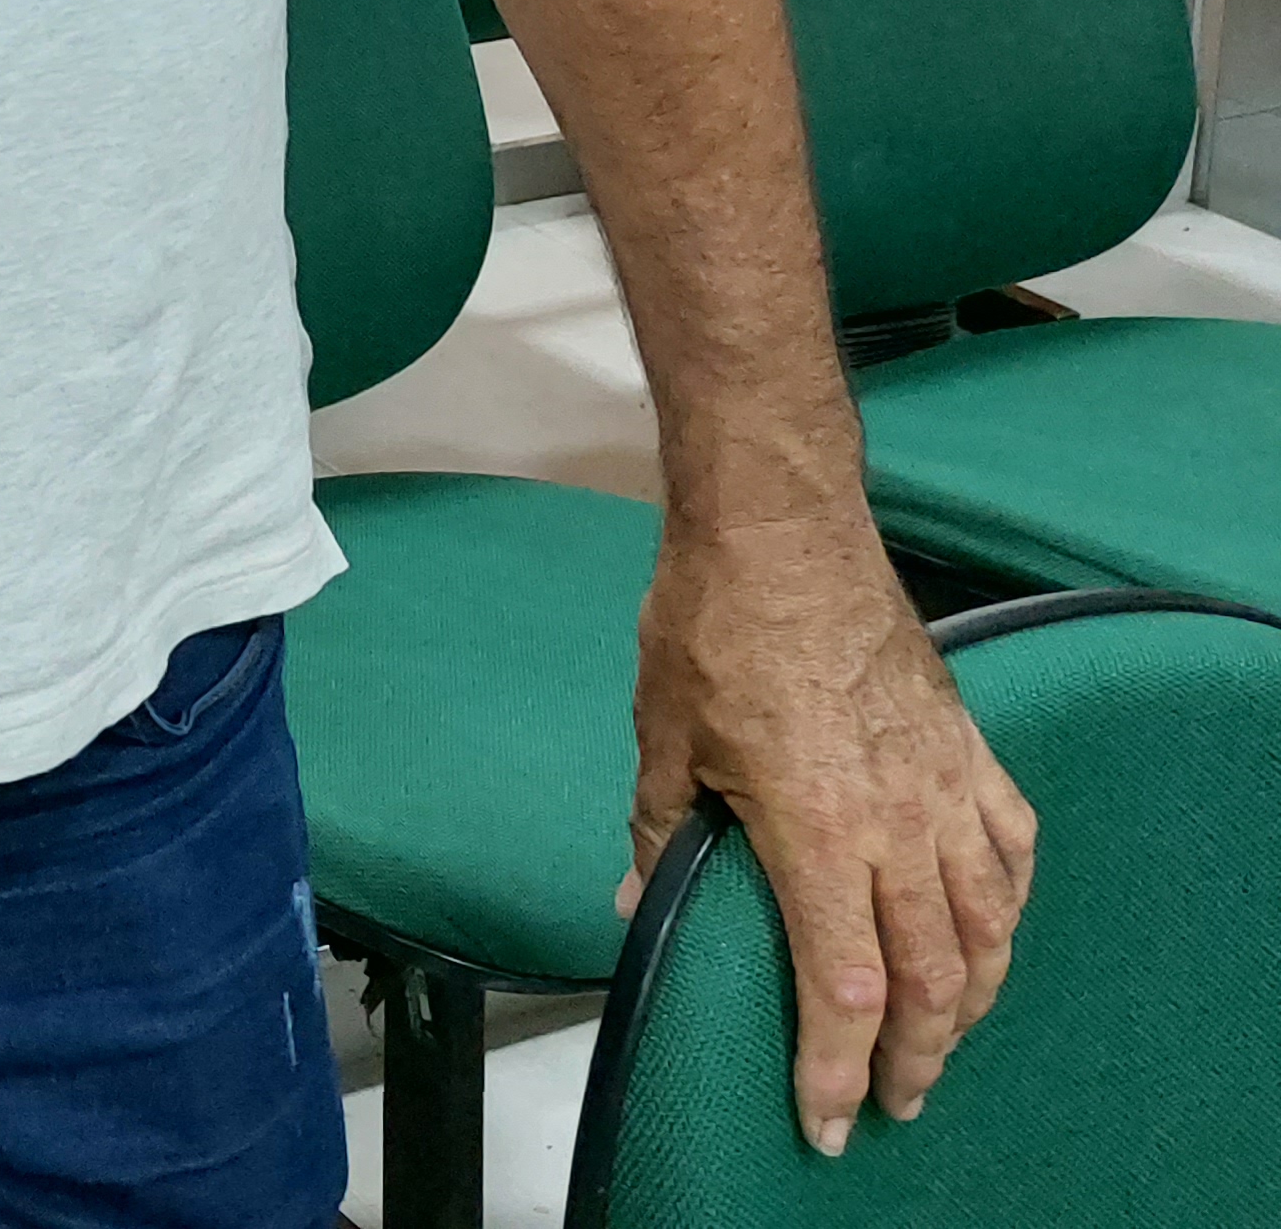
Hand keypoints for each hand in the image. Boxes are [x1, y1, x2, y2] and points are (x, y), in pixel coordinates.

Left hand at [622, 516, 1036, 1155]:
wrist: (782, 531)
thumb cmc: (711, 626)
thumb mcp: (663, 736)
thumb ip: (659, 830)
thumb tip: (638, 901)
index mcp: (816, 832)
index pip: (842, 986)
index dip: (838, 1066)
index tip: (830, 1119)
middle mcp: (897, 823)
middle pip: (931, 977)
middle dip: (915, 1058)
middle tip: (896, 1103)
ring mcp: (944, 785)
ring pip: (987, 925)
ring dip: (971, 997)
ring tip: (944, 1038)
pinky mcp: (967, 747)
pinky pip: (1012, 846)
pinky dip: (1008, 904)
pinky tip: (993, 928)